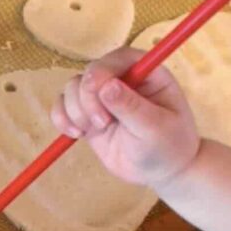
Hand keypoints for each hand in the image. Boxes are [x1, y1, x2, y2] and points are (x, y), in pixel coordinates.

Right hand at [51, 47, 199, 188]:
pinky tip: (75, 134)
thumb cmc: (169, 146)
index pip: (118, 58)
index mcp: (145, 72)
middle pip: (90, 72)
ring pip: (73, 87)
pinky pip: (62, 105)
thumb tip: (106, 87)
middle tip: (102, 123)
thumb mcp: (156, 129)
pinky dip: (62, 117)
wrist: (162, 171)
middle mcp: (121, 78)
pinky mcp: (87, 113)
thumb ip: (132, 107)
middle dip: (88, 98)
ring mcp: (101, 95)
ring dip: (76, 110)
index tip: (98, 93)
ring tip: (95, 131)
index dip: (103, 71)